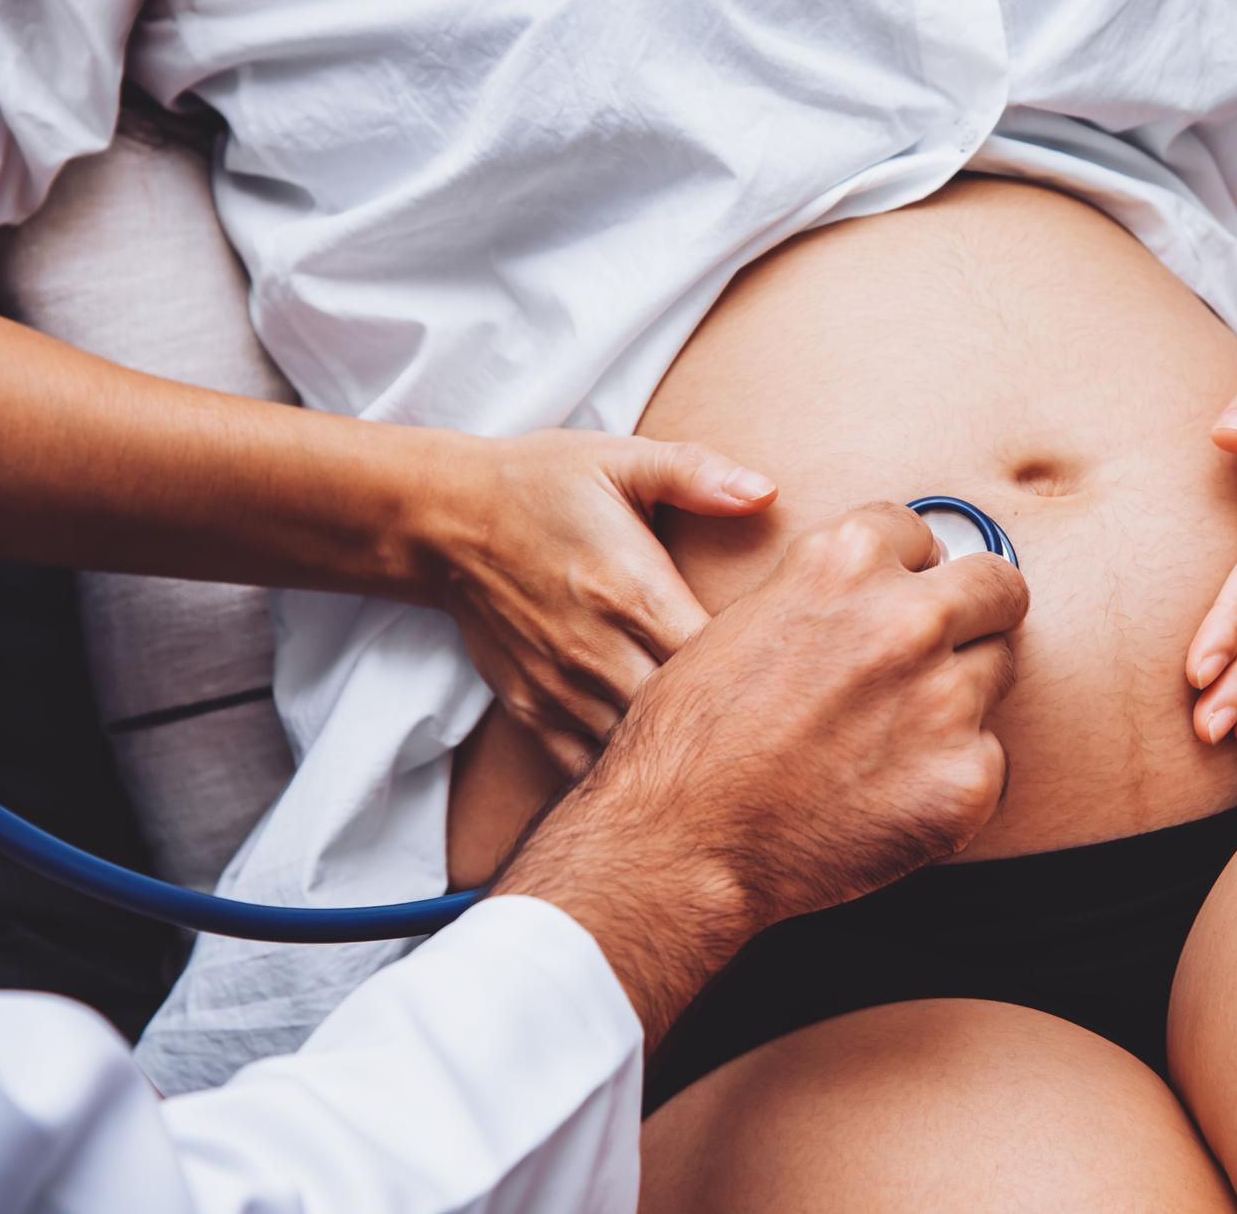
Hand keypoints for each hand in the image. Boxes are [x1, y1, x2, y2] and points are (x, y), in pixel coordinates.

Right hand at [428, 430, 777, 765]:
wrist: (445, 520)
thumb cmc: (543, 485)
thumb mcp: (620, 462)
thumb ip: (696, 475)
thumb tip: (768, 491)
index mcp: (633, 591)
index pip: (717, 657)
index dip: (761, 673)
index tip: (792, 671)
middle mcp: (598, 650)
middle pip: (685, 716)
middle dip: (730, 724)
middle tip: (774, 723)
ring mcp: (562, 688)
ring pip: (639, 750)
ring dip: (681, 754)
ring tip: (728, 752)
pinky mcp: (533, 710)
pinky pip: (586, 767)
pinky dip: (624, 774)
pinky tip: (659, 769)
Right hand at [494, 502, 1028, 1041]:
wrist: (676, 842)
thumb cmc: (691, 736)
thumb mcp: (748, 617)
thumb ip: (829, 593)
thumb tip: (891, 587)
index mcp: (846, 560)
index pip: (924, 536)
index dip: (909, 573)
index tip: (901, 600)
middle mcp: (906, 618)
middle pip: (998, 588)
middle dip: (977, 614)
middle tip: (944, 655)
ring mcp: (944, 700)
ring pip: (997, 673)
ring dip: (959, 700)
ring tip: (889, 741)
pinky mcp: (967, 778)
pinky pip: (988, 760)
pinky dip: (949, 778)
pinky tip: (887, 795)